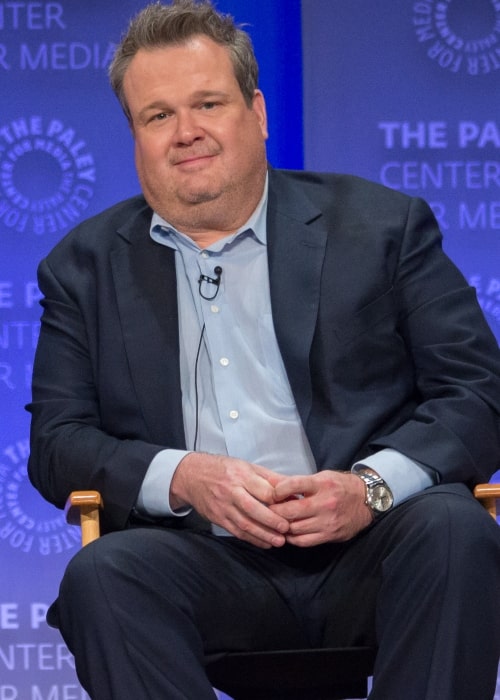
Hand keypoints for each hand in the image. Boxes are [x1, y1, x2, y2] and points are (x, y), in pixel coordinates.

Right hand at [170, 453, 289, 547]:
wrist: (192, 476)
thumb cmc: (224, 469)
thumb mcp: (247, 466)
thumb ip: (270, 478)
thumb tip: (293, 488)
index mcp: (241, 475)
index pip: (263, 490)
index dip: (278, 500)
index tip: (292, 507)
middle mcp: (231, 491)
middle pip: (253, 509)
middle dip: (271, 521)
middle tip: (287, 529)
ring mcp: (222, 506)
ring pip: (244, 524)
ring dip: (263, 534)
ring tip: (279, 541)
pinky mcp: (217, 518)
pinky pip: (236, 532)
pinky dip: (251, 539)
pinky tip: (264, 543)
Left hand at [269, 470, 372, 545]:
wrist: (367, 500)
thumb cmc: (340, 486)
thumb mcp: (321, 476)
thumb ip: (298, 482)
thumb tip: (271, 483)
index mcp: (322, 484)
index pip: (293, 485)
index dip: (277, 490)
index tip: (272, 494)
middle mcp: (325, 503)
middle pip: (290, 510)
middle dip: (275, 511)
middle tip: (268, 510)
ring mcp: (328, 521)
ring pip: (295, 528)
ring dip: (281, 526)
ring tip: (276, 522)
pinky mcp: (330, 535)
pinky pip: (304, 541)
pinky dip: (292, 538)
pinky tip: (288, 533)